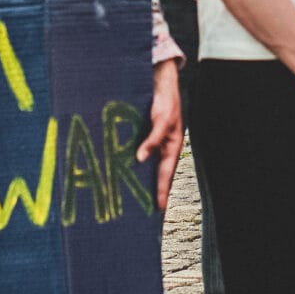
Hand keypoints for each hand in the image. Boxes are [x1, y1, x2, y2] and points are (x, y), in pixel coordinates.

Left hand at [141, 62, 183, 212]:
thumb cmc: (166, 101)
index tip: (159, 209)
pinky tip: (122, 170)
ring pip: (147, 164)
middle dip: (151, 190)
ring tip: (131, 197)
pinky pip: (138, 152)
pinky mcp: (144, 135)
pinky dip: (132, 163)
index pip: (166, 174)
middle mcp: (163, 147)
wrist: (160, 82)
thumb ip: (152, 140)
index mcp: (172, 146)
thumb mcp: (161, 120)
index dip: (162, 191)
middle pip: (157, 173)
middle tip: (143, 211)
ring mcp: (154, 142)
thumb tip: (140, 159)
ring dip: (140, 178)